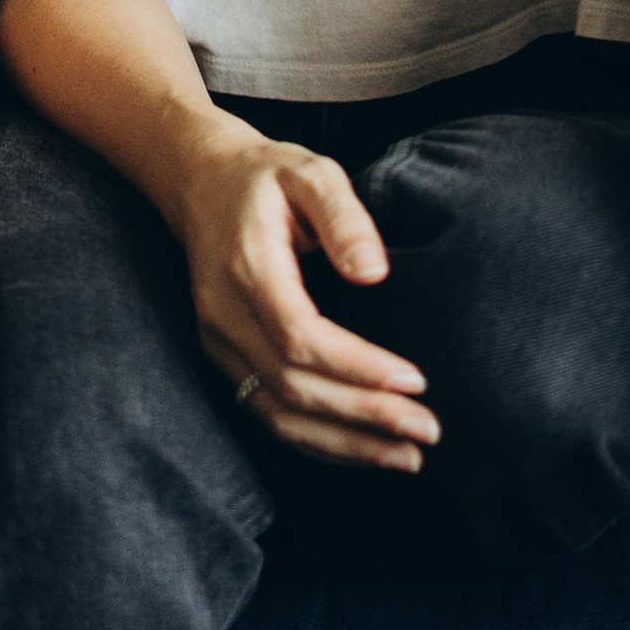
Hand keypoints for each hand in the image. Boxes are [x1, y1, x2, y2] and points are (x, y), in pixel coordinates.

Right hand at [168, 123, 438, 473]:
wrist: (200, 182)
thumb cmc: (267, 176)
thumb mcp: (310, 172)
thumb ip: (343, 216)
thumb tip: (374, 273)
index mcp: (247, 266)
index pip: (300, 335)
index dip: (357, 367)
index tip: (415, 379)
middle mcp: (224, 314)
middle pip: (292, 385)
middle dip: (363, 415)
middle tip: (428, 430)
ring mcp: (219, 342)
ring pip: (277, 413)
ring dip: (344, 443)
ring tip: (407, 457)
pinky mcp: (225, 358)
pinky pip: (268, 413)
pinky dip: (317, 442)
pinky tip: (364, 450)